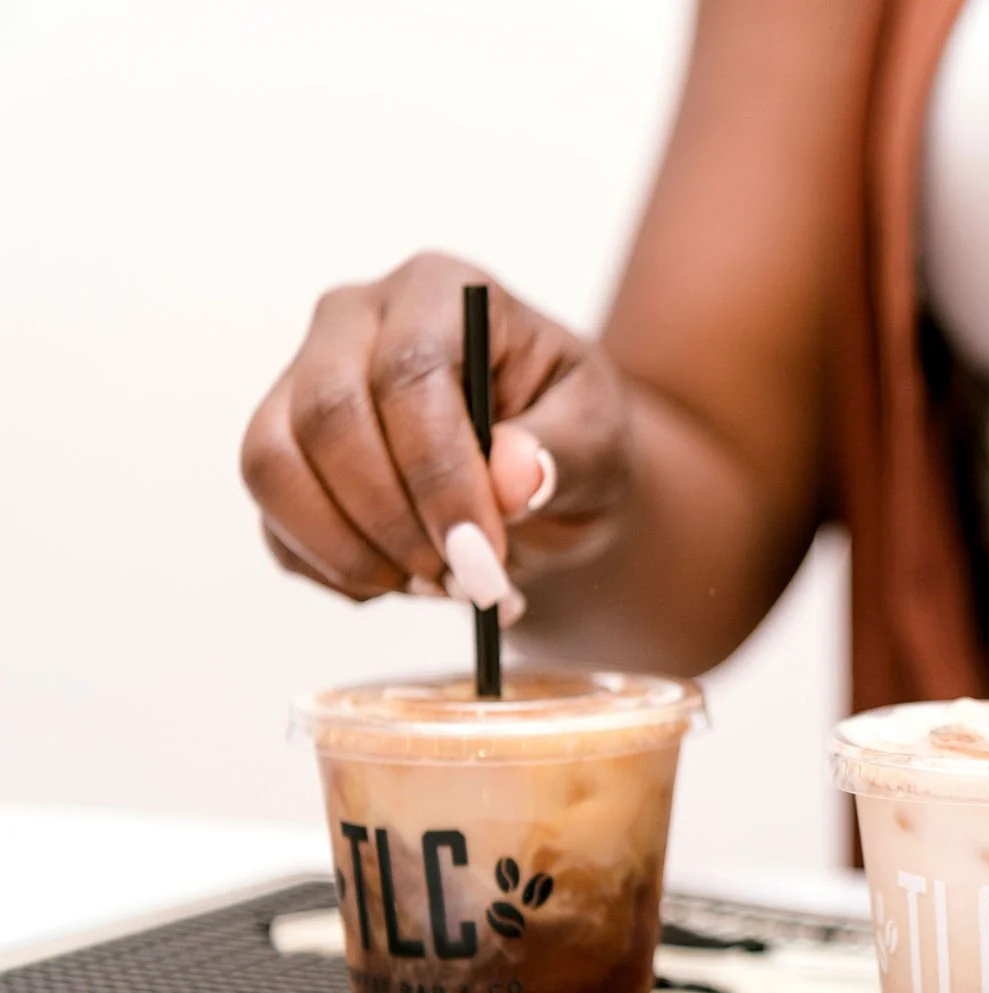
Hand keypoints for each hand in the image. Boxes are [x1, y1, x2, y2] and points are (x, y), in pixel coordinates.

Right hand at [241, 253, 630, 616]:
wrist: (545, 476)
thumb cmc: (572, 439)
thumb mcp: (599, 440)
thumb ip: (564, 454)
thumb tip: (513, 478)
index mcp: (439, 291)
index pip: (407, 372)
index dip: (437, 474)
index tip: (481, 555)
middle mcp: (353, 321)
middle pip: (326, 415)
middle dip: (392, 522)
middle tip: (463, 584)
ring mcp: (300, 382)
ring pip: (272, 467)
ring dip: (354, 553)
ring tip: (440, 589)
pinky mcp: (282, 454)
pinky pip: (274, 523)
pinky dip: (337, 573)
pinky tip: (407, 583)